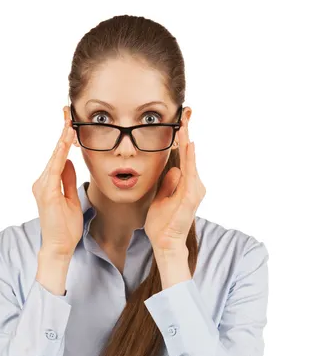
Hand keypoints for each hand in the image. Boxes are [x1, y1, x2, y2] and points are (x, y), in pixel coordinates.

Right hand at [32, 106, 82, 258]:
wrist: (59, 246)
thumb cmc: (65, 227)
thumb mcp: (71, 199)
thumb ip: (68, 180)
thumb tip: (70, 163)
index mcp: (48, 184)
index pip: (58, 157)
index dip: (64, 140)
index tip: (70, 123)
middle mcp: (42, 182)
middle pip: (55, 153)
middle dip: (63, 133)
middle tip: (68, 112)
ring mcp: (42, 186)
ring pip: (55, 157)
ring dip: (63, 140)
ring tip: (71, 122)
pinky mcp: (46, 192)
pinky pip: (55, 168)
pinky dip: (61, 153)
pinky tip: (67, 141)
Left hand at [144, 117, 205, 252]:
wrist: (164, 243)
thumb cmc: (162, 224)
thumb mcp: (161, 198)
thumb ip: (167, 184)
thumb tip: (172, 170)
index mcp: (185, 184)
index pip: (183, 157)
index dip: (181, 140)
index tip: (179, 122)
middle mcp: (193, 185)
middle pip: (189, 154)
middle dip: (186, 134)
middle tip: (185, 112)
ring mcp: (194, 190)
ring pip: (190, 160)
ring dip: (187, 141)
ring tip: (184, 123)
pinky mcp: (191, 197)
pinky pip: (191, 173)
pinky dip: (190, 159)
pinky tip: (189, 145)